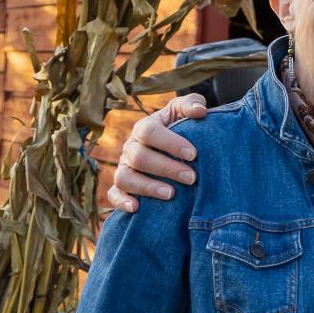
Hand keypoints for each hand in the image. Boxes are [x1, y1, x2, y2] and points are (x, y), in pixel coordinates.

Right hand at [106, 93, 207, 211]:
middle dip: (166, 168)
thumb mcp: (184, 113)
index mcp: (144, 128)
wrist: (173, 150)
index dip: (170, 143)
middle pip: (139, 157)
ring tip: (171, 194)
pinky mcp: (121, 187)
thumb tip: (200, 112)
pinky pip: (113, 194)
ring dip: (147, 187)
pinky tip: (137, 208)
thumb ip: (192, 104)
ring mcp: (124, 167)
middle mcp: (131, 147)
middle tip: (192, 178)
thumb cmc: (180, 129)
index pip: (150, 132)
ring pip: (124, 177)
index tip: (193, 154)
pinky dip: (121, 201)